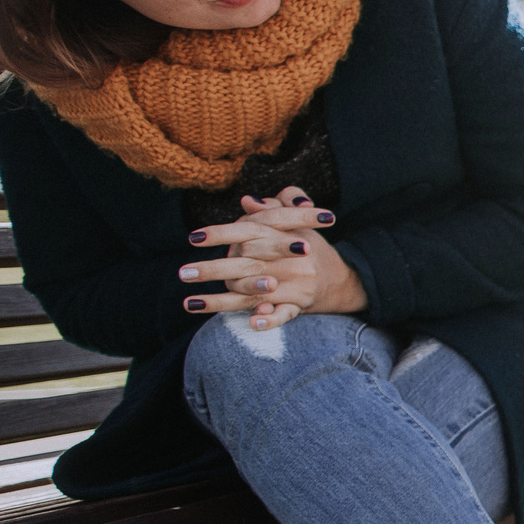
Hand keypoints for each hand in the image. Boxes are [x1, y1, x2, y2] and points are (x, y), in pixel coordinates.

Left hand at [178, 186, 364, 330]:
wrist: (340, 279)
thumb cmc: (308, 245)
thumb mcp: (297, 221)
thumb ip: (275, 207)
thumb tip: (248, 201)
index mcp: (285, 236)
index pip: (250, 231)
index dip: (221, 234)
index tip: (194, 238)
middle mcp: (290, 260)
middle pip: (246, 264)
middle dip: (212, 270)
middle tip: (183, 273)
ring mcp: (295, 284)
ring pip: (255, 293)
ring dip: (221, 301)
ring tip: (190, 303)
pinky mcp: (299, 305)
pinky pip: (284, 315)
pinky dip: (270, 320)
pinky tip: (252, 323)